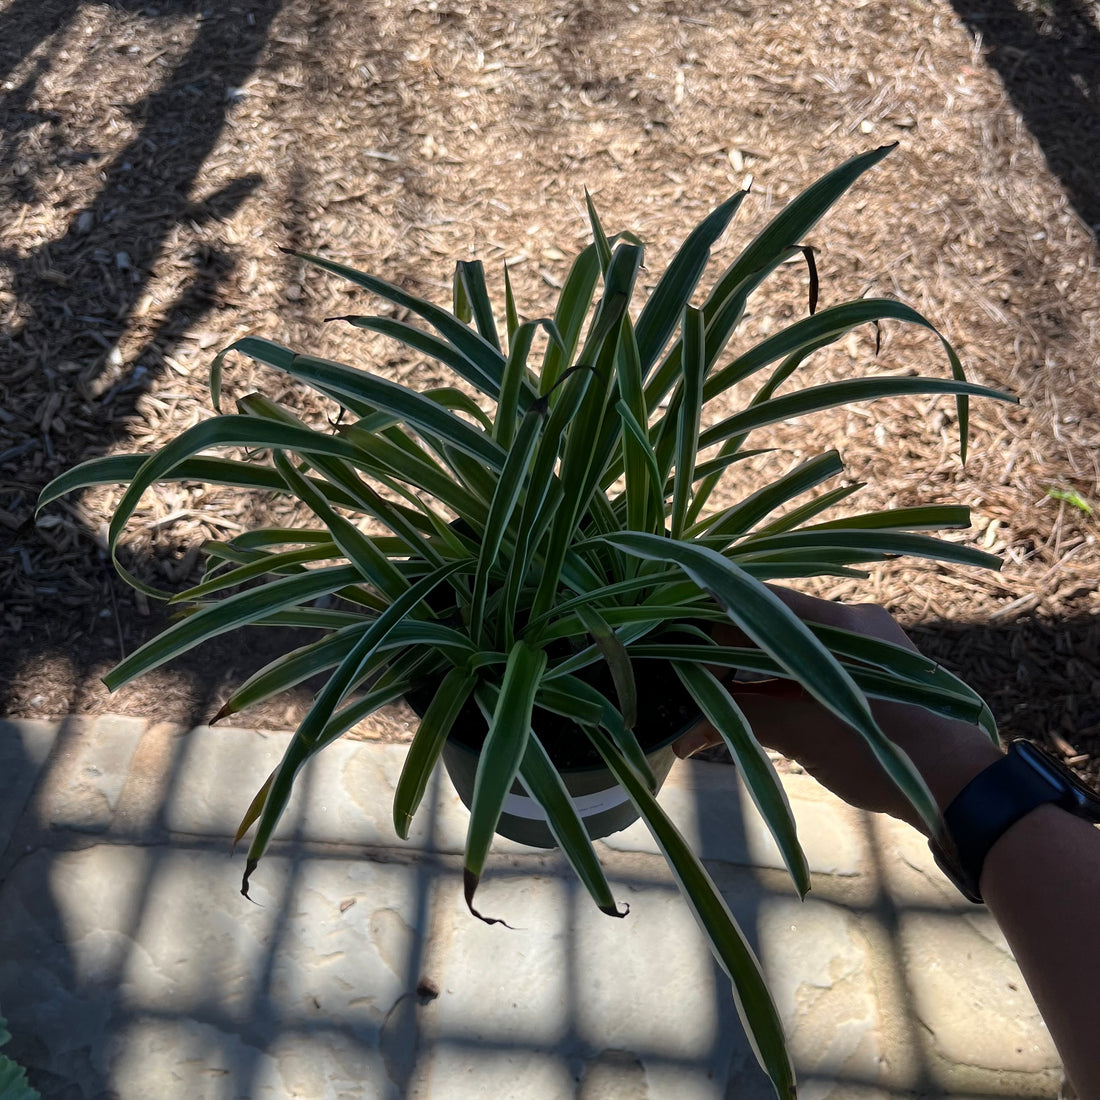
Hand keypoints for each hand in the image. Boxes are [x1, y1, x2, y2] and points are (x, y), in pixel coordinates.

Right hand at [673, 587, 1001, 832]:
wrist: (959, 789)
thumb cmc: (880, 755)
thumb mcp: (801, 734)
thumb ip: (741, 717)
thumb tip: (681, 731)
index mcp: (837, 621)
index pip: (754, 599)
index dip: (708, 614)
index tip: (672, 633)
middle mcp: (853, 619)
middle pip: (771, 620)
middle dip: (726, 647)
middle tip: (687, 672)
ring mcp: (868, 642)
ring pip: (791, 642)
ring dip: (753, 665)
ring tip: (716, 691)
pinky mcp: (875, 669)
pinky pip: (814, 659)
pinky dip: (781, 676)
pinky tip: (757, 700)